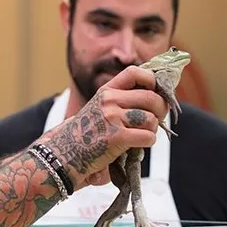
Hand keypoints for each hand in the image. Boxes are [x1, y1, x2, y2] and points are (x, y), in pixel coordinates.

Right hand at [40, 66, 168, 188]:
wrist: (65, 154)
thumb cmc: (87, 134)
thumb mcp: (100, 108)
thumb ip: (122, 100)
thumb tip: (158, 100)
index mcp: (106, 91)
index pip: (134, 73)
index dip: (152, 80)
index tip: (157, 91)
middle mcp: (109, 100)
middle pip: (151, 98)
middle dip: (161, 110)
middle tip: (158, 119)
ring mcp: (112, 118)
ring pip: (151, 118)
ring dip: (153, 129)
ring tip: (143, 134)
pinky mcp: (117, 137)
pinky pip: (148, 137)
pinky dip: (148, 142)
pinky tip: (138, 145)